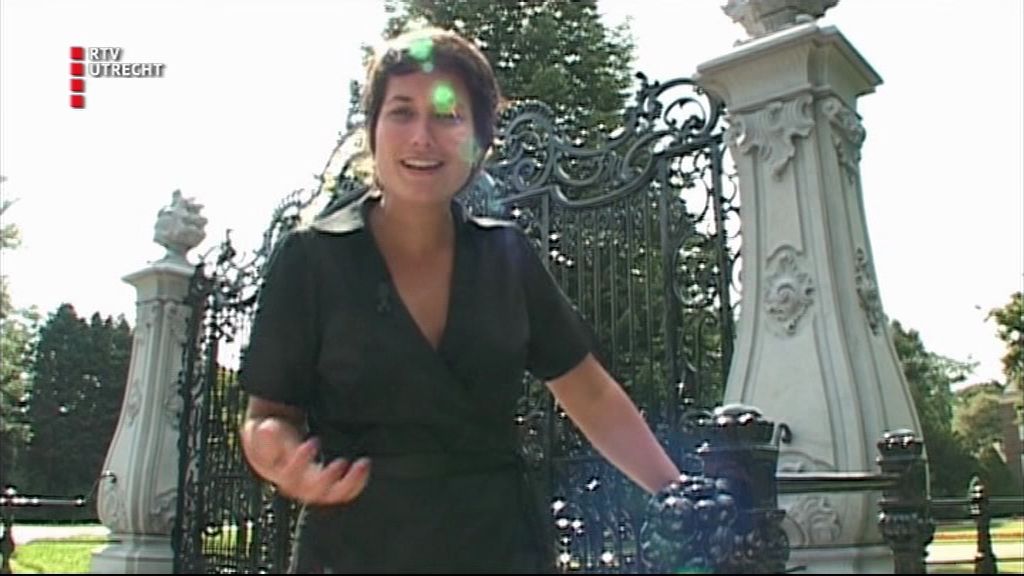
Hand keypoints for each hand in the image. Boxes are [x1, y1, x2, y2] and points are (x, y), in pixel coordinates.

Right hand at [242, 417, 370, 505]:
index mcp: (278, 472)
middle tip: (340, 462)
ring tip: (362, 464)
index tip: (314, 442)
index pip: (289, 474)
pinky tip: (365, 465)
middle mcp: (296, 485)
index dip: (301, 462)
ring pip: (330, 495)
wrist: (275, 444)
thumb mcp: (260, 429)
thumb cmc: (270, 436)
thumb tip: (268, 429)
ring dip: (348, 483)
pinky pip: (344, 492)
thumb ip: (264, 432)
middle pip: (311, 491)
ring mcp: (312, 487)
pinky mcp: (327, 486)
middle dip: (327, 479)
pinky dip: (356, 483)